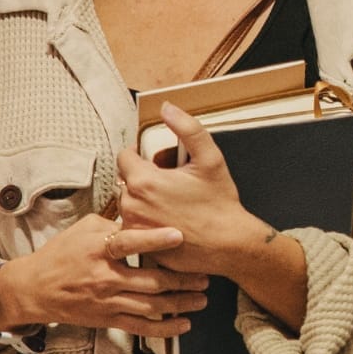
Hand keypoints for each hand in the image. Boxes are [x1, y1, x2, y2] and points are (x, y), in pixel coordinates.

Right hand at [0, 213, 207, 336]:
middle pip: (150, 280)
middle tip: (204, 275)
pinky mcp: (107, 319)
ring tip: (201, 297)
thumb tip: (143, 211)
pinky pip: (140, 326)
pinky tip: (184, 324)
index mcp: (98, 250)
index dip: (154, 240)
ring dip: (180, 303)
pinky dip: (164, 328)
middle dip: (181, 279)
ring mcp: (107, 301)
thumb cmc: (61, 254)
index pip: (129, 244)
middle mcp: (104, 277)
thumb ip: (115, 223)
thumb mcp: (84, 229)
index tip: (179, 235)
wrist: (34, 288)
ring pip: (151, 305)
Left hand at [116, 103, 264, 277]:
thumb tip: (168, 108)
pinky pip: (133, 225)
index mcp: (143, 181)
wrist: (228, 244)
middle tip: (169, 181)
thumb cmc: (220, 204)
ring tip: (170, 202)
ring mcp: (134, 228)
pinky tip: (168, 220)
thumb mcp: (210, 159)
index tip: (156, 161)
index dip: (140, 155)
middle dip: (142, 177)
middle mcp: (132, 205)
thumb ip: (187, 128)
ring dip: (142, 198)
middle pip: (125, 180)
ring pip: (128, 203)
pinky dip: (145, 220)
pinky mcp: (139, 245)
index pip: (124, 157)